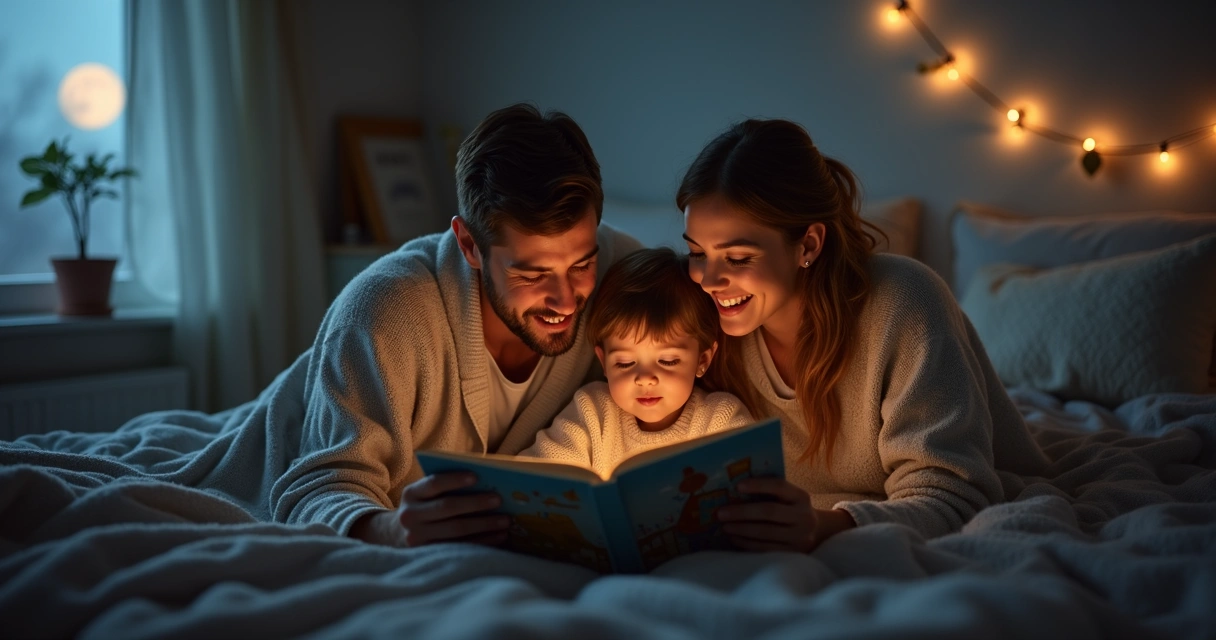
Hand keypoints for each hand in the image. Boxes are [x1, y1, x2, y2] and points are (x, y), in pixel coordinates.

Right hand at [350, 472, 510, 547]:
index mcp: (411, 494)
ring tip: (505, 520)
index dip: (455, 480)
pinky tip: (499, 536)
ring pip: (456, 530)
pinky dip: (482, 542)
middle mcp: (410, 516)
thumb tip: (486, 482)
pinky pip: (460, 547)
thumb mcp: (424, 494)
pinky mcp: (428, 555)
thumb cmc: (423, 508)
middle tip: (499, 500)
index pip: (434, 484)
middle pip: (447, 507)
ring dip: (484, 525)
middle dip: (476, 503)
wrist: (394, 536)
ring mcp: (417, 538)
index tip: (477, 476)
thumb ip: (445, 487)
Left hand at [716, 478, 854, 552]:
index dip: (758, 485)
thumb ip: (769, 492)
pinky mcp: (793, 554)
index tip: (737, 486)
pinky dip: (747, 543)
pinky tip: (734, 538)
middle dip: (742, 512)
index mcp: (802, 497)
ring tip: (724, 526)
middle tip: (720, 513)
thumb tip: (733, 490)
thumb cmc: (791, 509)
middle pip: (770, 512)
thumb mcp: (789, 498)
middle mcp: (805, 517)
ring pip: (766, 532)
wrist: (817, 532)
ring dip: (741, 529)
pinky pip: (766, 548)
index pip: (779, 486)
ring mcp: (800, 537)